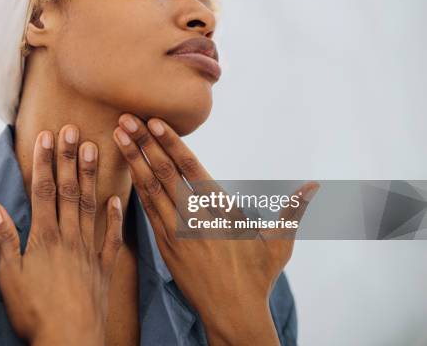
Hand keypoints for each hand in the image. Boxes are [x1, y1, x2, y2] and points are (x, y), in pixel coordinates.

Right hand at [0, 125, 122, 345]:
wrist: (69, 341)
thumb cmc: (35, 312)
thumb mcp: (10, 277)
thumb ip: (4, 239)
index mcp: (45, 237)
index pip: (44, 190)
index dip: (45, 161)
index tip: (47, 136)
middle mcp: (69, 237)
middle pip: (69, 191)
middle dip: (70, 158)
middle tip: (74, 129)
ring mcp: (90, 251)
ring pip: (91, 205)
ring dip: (91, 177)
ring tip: (96, 149)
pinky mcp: (104, 267)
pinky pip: (112, 237)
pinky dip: (114, 217)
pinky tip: (118, 198)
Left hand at [112, 114, 319, 345]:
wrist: (232, 314)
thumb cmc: (258, 276)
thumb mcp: (280, 243)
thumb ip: (292, 210)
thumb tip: (315, 186)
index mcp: (220, 211)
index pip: (191, 169)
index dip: (171, 143)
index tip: (154, 122)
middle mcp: (194, 219)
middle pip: (164, 174)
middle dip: (143, 144)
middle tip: (125, 119)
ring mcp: (176, 234)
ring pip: (150, 190)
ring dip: (134, 161)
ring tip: (119, 137)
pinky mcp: (165, 247)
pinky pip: (147, 212)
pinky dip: (137, 188)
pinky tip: (128, 171)